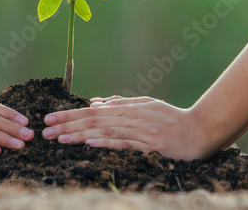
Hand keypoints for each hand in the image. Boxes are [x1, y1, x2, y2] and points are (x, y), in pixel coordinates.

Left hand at [41, 95, 213, 160]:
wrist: (202, 130)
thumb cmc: (173, 120)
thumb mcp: (147, 107)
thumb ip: (121, 104)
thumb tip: (95, 103)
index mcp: (129, 108)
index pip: (92, 111)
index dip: (69, 114)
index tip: (49, 118)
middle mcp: (132, 116)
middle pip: (94, 119)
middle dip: (67, 124)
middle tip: (45, 130)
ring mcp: (142, 130)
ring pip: (105, 130)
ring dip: (80, 134)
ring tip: (60, 138)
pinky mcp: (151, 144)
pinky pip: (126, 142)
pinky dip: (107, 142)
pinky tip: (90, 144)